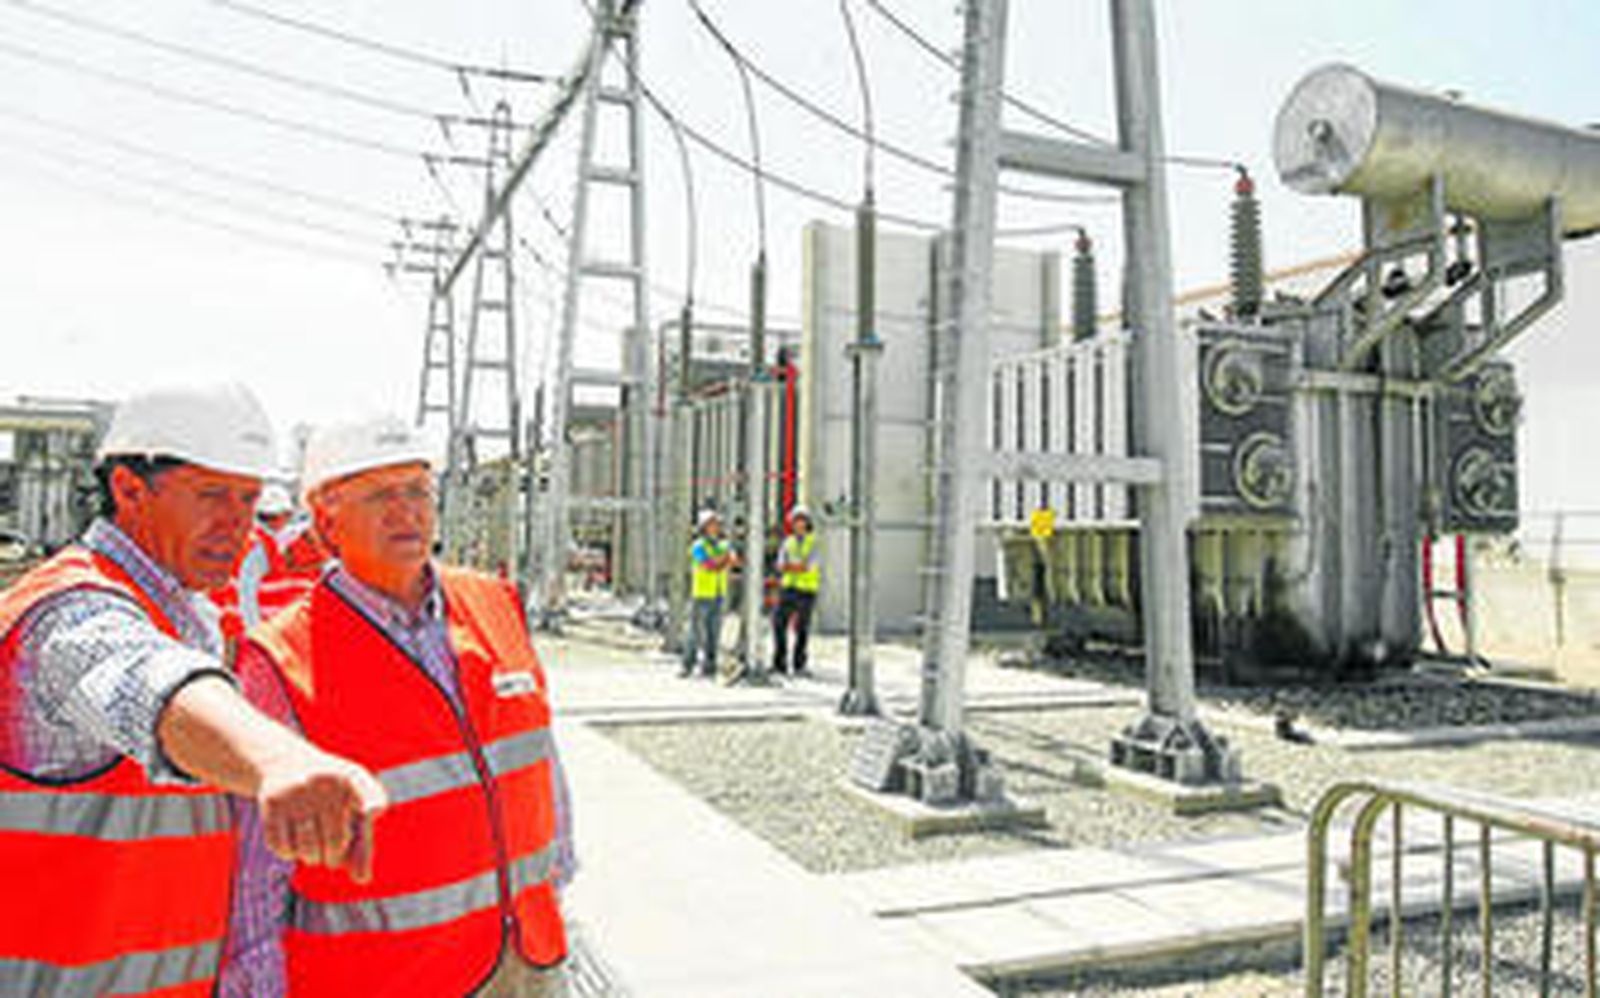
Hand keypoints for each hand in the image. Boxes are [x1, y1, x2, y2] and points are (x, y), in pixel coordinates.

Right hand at [257, 746, 388, 882]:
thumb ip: (363, 840)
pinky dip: (289, 853)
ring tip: (314, 848)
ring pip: (307, 850)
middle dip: (334, 858)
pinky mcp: (272, 802)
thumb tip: (362, 880)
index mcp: (352, 778)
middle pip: (335, 842)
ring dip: (312, 858)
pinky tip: (294, 842)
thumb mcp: (352, 802)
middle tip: (331, 855)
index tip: (373, 810)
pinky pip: (282, 847)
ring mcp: (297, 792)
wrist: (286, 761)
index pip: (366, 793)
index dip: (371, 803)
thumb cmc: (330, 793)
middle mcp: (324, 782)